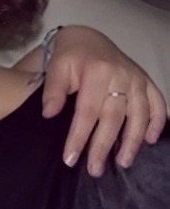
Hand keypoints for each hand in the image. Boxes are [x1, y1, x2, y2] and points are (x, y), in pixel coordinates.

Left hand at [40, 26, 166, 175]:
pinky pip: (159, 104)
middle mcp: (122, 76)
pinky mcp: (147, 82)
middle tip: (94, 170)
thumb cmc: (69, 57)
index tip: (70, 159)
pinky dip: (158, 122)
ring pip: (141, 114)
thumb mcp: (55, 68)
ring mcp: (137, 79)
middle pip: (114, 117)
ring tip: (122, 162)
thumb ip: (52, 91)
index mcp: (97, 72)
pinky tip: (150, 141)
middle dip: (104, 146)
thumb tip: (49, 115)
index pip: (87, 112)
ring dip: (133, 141)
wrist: (87, 39)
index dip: (79, 137)